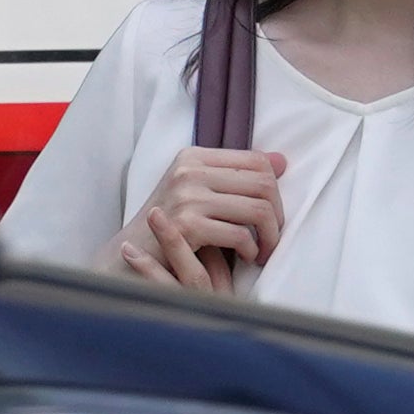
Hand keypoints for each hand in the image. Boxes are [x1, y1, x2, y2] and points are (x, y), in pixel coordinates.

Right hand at [113, 145, 287, 291]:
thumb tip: (282, 162)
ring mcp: (186, 196)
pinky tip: (247, 257)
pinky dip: (251, 250)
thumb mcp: (199, 191)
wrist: (131, 253)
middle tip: (273, 238)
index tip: (272, 213)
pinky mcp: (186, 225)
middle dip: (277, 216)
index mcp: (193, 156)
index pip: (256, 160)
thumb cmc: (170, 225)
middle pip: (263, 185)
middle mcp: (189, 170)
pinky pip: (240, 235)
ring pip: (258, 210)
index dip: (274, 189)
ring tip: (263, 251)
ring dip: (269, 237)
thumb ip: (235, 177)